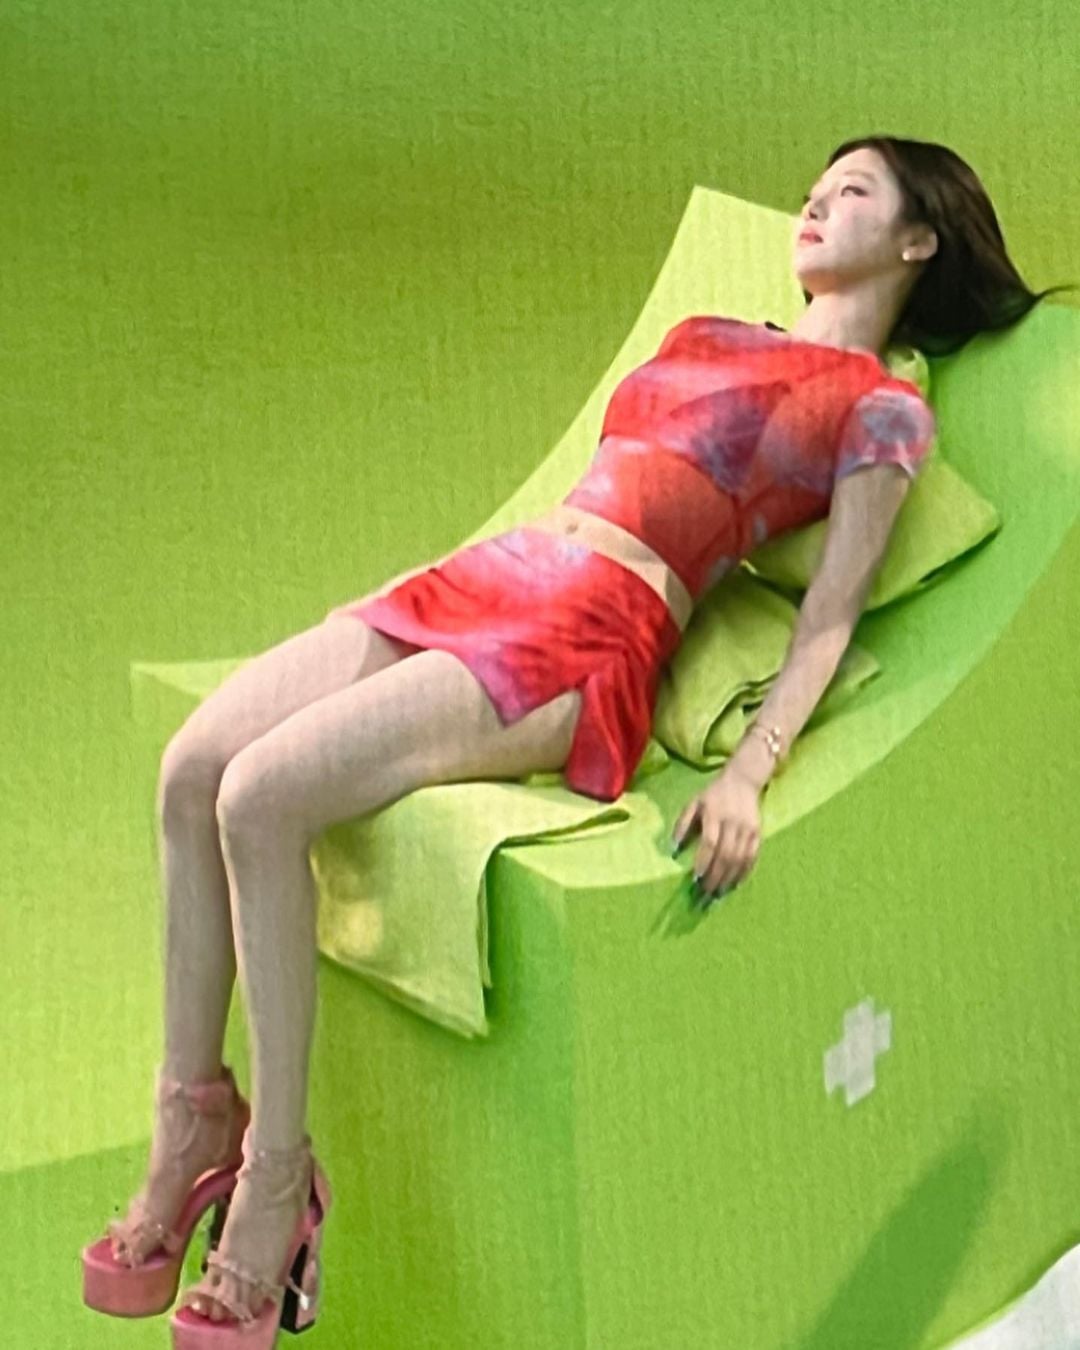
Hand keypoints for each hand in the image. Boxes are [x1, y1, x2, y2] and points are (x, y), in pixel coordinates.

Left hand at [670, 767, 763, 906]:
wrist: (743, 780)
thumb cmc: (713, 794)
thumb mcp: (693, 803)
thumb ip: (682, 824)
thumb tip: (673, 848)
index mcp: (714, 814)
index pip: (710, 842)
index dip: (704, 861)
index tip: (696, 878)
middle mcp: (732, 822)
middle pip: (725, 855)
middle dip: (715, 876)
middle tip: (706, 893)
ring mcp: (747, 828)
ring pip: (739, 859)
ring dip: (729, 878)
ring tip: (718, 892)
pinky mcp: (758, 833)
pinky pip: (752, 857)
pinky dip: (744, 872)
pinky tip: (735, 884)